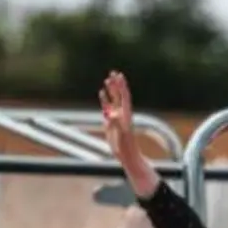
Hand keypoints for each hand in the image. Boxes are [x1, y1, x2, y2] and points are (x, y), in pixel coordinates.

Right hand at [98, 70, 158, 198]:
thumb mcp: (122, 135)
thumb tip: (110, 114)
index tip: (119, 76)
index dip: (122, 86)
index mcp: (126, 115)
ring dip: (111, 90)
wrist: (127, 155)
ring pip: (113, 100)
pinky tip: (101, 93)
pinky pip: (106, 108)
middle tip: (113, 72)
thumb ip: (116, 124)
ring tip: (107, 80)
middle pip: (119, 96)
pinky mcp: (110, 122)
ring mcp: (116, 117)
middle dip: (117, 84)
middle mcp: (122, 114)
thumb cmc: (126, 147)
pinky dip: (104, 100)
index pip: (125, 97)